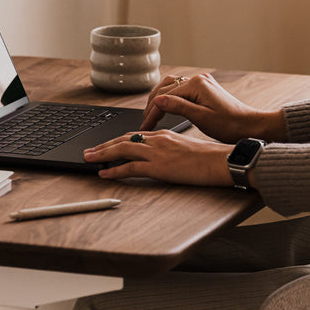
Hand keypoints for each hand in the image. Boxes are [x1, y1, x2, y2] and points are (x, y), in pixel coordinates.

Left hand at [83, 130, 233, 184]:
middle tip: (88, 151)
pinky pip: (130, 168)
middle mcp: (157, 140)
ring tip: (88, 159)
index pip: (133, 135)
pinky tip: (104, 174)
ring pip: (122, 150)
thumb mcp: (185, 149)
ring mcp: (157, 152)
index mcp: (164, 135)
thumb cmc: (209, 159)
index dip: (115, 141)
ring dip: (102, 154)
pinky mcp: (159, 167)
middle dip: (103, 146)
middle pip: (122, 140)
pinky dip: (114, 170)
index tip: (104, 145)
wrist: (222, 161)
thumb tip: (159, 159)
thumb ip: (169, 150)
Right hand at [140, 73, 286, 143]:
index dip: (152, 113)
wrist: (250, 126)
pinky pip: (179, 90)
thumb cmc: (230, 125)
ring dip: (158, 99)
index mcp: (196, 85)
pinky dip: (169, 98)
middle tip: (144, 122)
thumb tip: (158, 101)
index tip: (145, 127)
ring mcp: (201, 83)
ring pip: (170, 87)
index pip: (165, 97)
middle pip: (164, 89)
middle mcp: (197, 79)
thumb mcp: (201, 118)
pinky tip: (164, 106)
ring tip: (150, 114)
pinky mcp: (203, 89)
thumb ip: (178, 107)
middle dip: (152, 106)